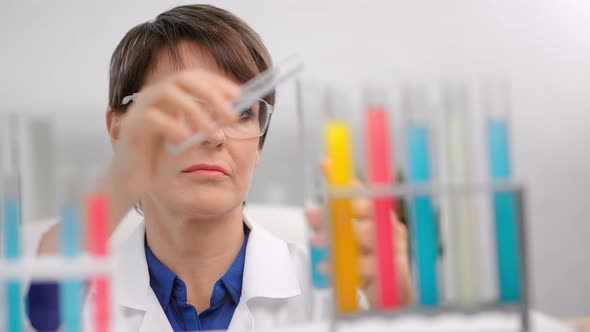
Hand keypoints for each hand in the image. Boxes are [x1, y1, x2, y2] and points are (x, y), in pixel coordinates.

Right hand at [105, 69, 239, 204]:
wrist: (132, 182)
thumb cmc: (161, 160)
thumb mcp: (192, 141)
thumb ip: (208, 126)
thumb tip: (233, 115)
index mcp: (168, 95)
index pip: (195, 77)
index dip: (218, 83)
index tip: (241, 95)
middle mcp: (153, 95)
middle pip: (183, 78)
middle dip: (212, 93)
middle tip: (232, 115)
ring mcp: (140, 108)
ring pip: (168, 92)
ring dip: (196, 110)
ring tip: (212, 132)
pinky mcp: (130, 127)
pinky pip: (152, 118)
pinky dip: (173, 127)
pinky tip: (185, 141)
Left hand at [305, 161, 412, 305]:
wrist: (390, 294)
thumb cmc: (367, 260)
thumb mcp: (346, 239)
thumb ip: (332, 220)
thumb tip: (313, 203)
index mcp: (377, 213)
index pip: (360, 189)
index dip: (342, 177)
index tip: (324, 165)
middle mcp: (387, 224)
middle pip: (366, 208)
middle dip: (337, 209)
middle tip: (310, 214)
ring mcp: (394, 246)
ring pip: (368, 234)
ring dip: (339, 237)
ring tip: (316, 242)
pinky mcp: (395, 270)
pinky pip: (370, 266)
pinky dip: (345, 267)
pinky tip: (325, 267)